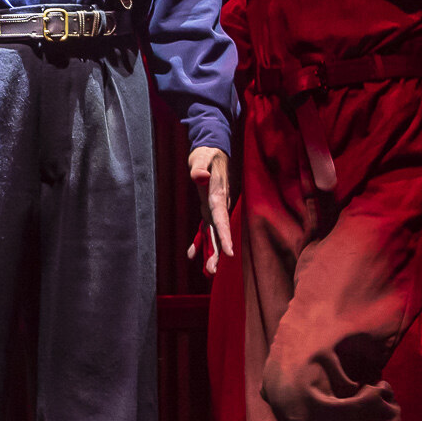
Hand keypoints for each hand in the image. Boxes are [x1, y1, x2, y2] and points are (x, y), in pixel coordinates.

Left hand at [184, 147, 235, 275]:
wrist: (214, 149)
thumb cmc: (207, 153)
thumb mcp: (202, 156)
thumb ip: (200, 167)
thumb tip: (201, 177)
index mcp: (218, 195)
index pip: (222, 219)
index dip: (225, 236)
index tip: (229, 253)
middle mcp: (219, 205)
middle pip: (219, 232)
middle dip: (217, 252)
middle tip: (212, 271)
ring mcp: (215, 208)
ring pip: (215, 233)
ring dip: (211, 251)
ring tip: (208, 271)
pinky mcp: (209, 208)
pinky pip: (206, 228)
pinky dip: (200, 241)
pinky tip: (192, 254)